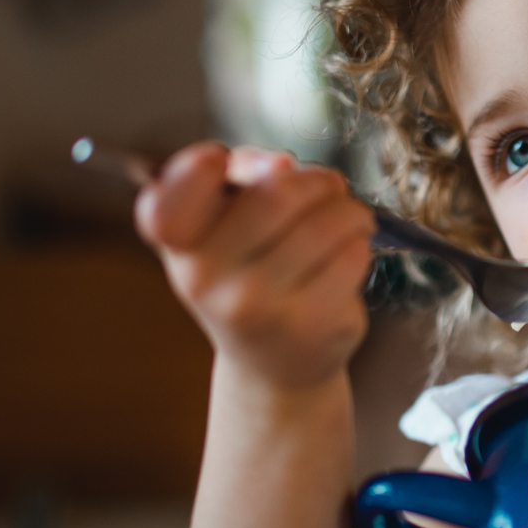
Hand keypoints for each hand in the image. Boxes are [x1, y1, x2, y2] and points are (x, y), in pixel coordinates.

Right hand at [134, 142, 374, 390]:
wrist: (272, 364)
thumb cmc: (250, 274)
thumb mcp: (224, 226)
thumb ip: (241, 177)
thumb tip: (280, 164)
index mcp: (179, 247)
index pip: (168, 200)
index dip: (199, 166)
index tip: (222, 162)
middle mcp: (206, 281)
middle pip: (276, 193)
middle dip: (316, 180)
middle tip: (329, 187)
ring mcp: (256, 308)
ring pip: (326, 223)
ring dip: (350, 210)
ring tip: (350, 217)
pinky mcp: (307, 326)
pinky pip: (352, 256)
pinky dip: (360, 244)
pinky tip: (349, 254)